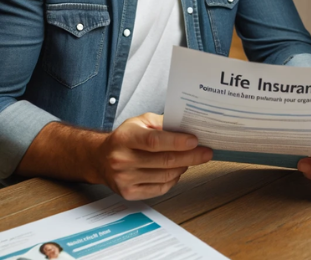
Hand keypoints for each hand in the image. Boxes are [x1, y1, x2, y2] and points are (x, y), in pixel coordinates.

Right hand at [95, 113, 211, 199]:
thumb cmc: (125, 137)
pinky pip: (159, 188)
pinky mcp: (128, 193)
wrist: (100, 159)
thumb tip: (187, 126)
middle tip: (206, 152)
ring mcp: (124, 179)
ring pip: (164, 176)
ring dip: (183, 167)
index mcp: (125, 138)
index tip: (195, 140)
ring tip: (192, 159)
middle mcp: (122, 160)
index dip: (177, 142)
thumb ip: (163, 122)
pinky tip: (178, 170)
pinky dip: (173, 179)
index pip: (154, 141)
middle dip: (190, 156)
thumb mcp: (140, 121)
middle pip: (164, 160)